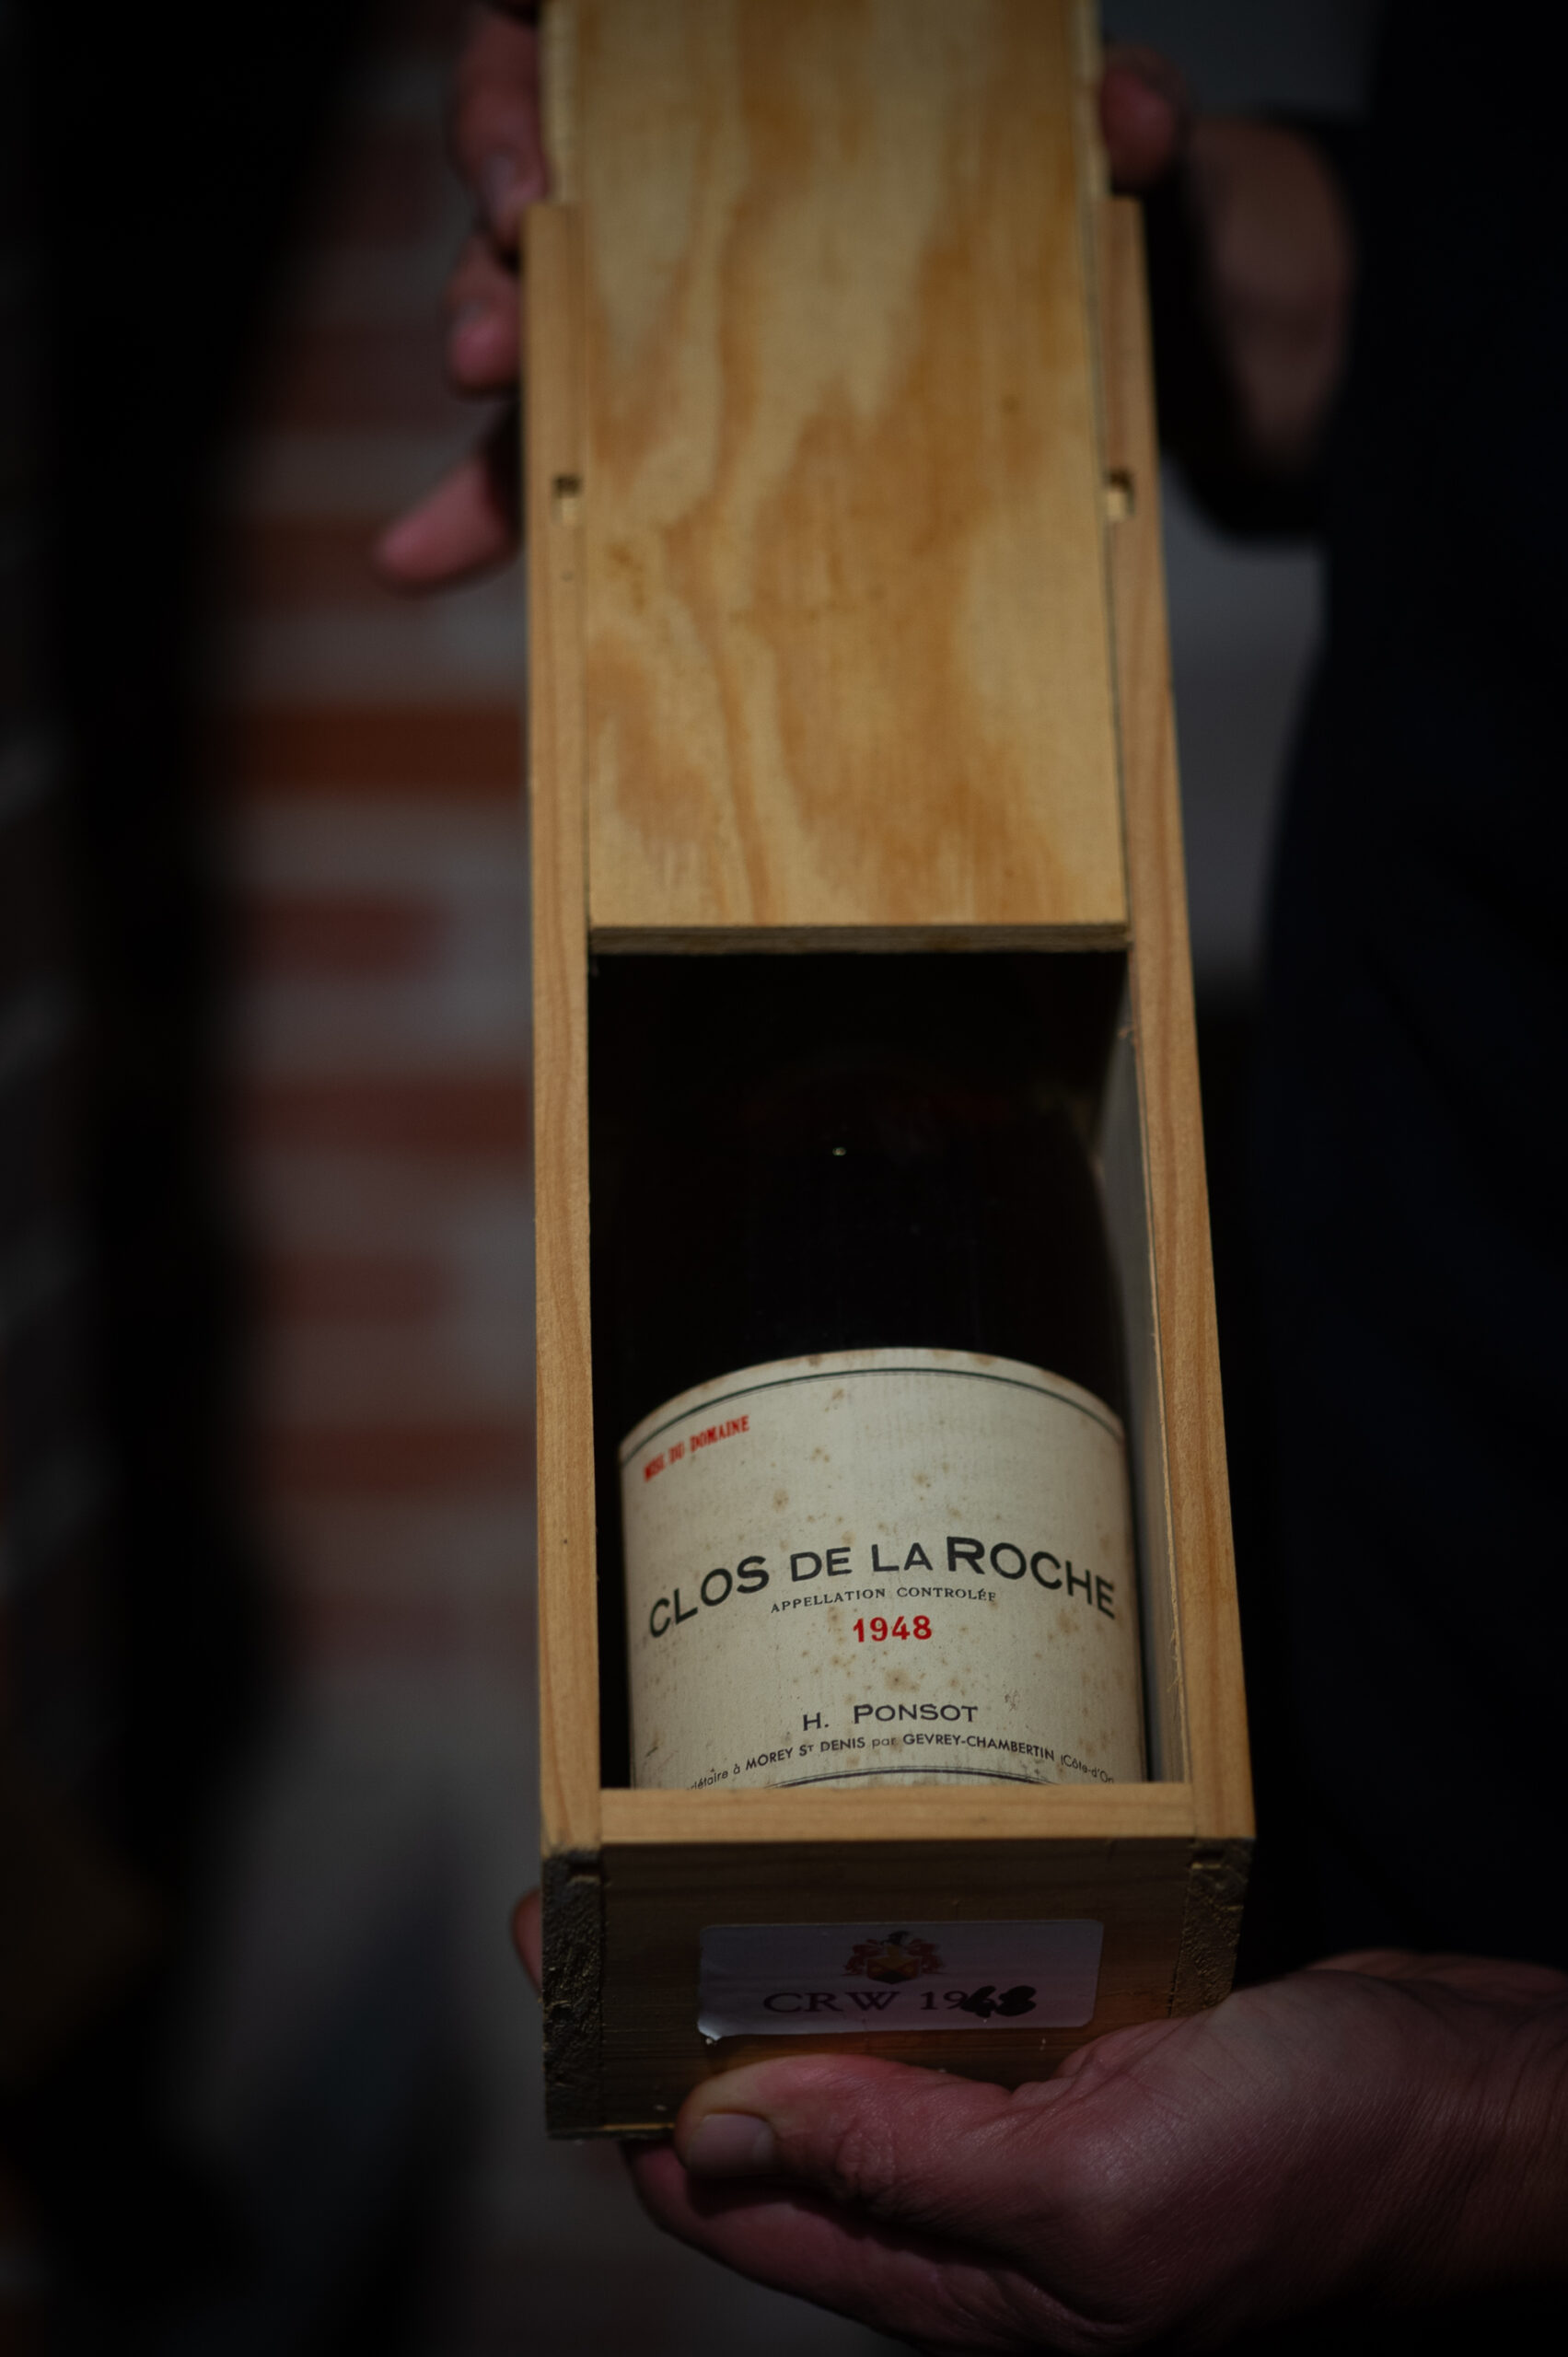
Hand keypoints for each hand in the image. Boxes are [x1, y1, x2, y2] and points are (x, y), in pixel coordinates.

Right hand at [379, 27, 1329, 591]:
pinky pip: (582, 462)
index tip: (537, 131)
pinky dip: (504, 508)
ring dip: (494, 354)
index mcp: (790, 67)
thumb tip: (1128, 111)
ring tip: (490, 400)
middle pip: (542, 153)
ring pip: (545, 310)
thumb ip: (1132, 130)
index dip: (533, 61)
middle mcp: (714, 171)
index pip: (607, 26)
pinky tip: (431, 557)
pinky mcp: (706, 434)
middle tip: (507, 286)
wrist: (1195, 360)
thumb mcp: (1158, 172)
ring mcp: (701, 306)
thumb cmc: (1149, 231)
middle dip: (501, 220)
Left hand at [516, 1889, 1566, 2353]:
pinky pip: (973, 1986)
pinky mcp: (1103, 2041)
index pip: (736, 2202)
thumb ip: (906, 2173)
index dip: (634, 2100)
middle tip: (621, 1888)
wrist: (1484, 2112)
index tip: (565, 1975)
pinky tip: (882, 1862)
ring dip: (802, 1958)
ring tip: (720, 1858)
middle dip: (697, 2014)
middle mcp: (983, 2211)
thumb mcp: (1098, 2198)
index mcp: (964, 2283)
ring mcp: (1044, 2119)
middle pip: (792, 2112)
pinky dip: (917, 1930)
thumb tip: (717, 2133)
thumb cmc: (1324, 2177)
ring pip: (878, 2038)